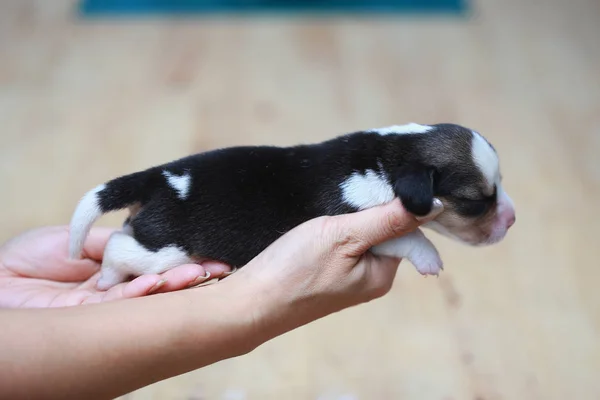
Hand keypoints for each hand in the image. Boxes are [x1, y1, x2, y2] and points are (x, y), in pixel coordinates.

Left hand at [0, 226, 231, 307]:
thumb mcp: (78, 240)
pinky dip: (143, 293)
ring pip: (149, 299)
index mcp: (117, 273)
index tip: (209, 252)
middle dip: (190, 278)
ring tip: (204, 272)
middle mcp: (118, 294)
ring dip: (176, 286)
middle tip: (222, 268)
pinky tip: (161, 282)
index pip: (157, 266)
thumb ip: (114, 243)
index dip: (182, 260)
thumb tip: (146, 242)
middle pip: (160, 286)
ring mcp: (108, 310)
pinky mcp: (93, 320)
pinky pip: (124, 306)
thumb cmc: (30, 259)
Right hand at [227, 198, 442, 336]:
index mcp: (382, 275)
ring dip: (343, 221)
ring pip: (357, 236)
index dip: (388, 205)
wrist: (249, 303)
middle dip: (363, 212)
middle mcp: (369, 280)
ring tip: (320, 219)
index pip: (404, 229)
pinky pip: (337, 246)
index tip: (364, 190)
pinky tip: (312, 231)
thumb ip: (388, 220)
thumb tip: (434, 205)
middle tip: (337, 205)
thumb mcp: (344, 236)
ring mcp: (345, 280)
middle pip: (381, 231)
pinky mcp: (323, 276)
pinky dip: (329, 232)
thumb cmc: (295, 271)